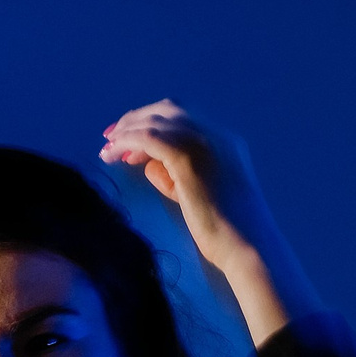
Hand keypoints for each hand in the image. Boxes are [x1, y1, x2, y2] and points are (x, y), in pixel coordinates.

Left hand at [98, 101, 270, 265]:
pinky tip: (112, 154)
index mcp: (223, 140)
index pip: (181, 117)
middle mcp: (216, 133)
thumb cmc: (225, 232)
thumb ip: (177, 175)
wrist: (248, 246)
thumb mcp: (200, 194)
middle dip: (135, 119)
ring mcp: (204, 142)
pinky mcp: (189, 158)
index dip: (151, 120)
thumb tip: (149, 164)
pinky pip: (149, 138)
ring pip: (155, 121)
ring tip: (107, 148)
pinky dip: (127, 141)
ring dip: (127, 131)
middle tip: (110, 136)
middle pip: (167, 111)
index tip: (127, 136)